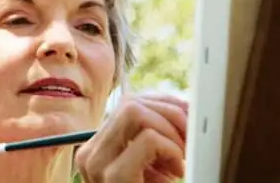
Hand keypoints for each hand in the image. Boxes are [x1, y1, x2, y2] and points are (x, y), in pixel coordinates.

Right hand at [73, 92, 188, 182]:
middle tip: (189, 139)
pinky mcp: (113, 177)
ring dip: (170, 131)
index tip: (187, 122)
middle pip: (132, 103)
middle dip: (170, 113)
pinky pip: (149, 139)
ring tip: (181, 158)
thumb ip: (154, 141)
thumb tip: (184, 110)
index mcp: (96, 148)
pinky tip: (177, 171)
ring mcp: (96, 164)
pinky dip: (172, 150)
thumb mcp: (148, 168)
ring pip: (136, 113)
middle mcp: (90, 152)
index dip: (164, 104)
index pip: (129, 104)